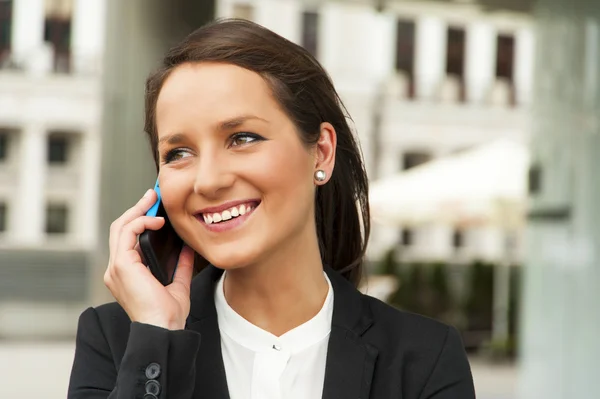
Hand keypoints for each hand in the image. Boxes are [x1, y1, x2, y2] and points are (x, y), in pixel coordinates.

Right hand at [104, 189, 194, 329]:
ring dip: (137, 210)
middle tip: (151, 195)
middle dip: (136, 208)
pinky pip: (127, 233)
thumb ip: (180, 264)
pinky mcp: (121, 265)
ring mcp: (116, 267)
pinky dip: (141, 221)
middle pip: (120, 229)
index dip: (139, 220)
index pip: (127, 239)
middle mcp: (116, 269)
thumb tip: (187, 247)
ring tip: (152, 198)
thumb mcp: (178, 283)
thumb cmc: (169, 314)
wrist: (163, 328)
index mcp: (126, 274)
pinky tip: (157, 220)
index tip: (154, 207)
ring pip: (120, 227)